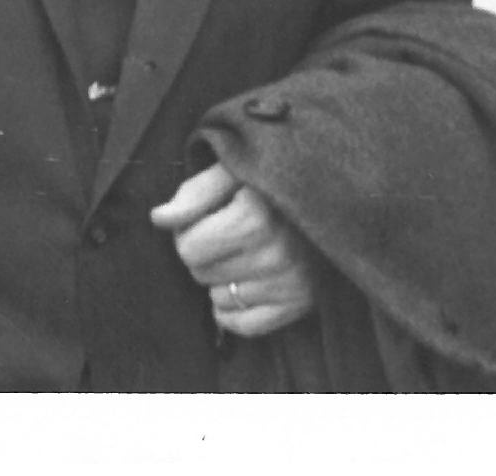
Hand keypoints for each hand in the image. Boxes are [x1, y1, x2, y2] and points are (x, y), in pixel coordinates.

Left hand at [149, 162, 315, 337]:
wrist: (336, 192)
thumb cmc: (275, 178)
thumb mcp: (235, 169)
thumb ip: (196, 192)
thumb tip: (159, 219)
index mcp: (256, 216)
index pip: (188, 248)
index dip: (191, 231)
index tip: (213, 216)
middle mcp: (276, 253)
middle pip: (201, 274)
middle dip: (208, 253)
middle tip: (233, 232)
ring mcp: (290, 282)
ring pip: (220, 299)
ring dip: (225, 279)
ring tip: (249, 252)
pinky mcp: (300, 303)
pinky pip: (244, 325)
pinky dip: (237, 309)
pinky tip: (251, 282)